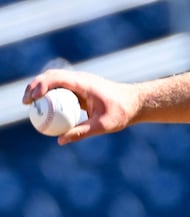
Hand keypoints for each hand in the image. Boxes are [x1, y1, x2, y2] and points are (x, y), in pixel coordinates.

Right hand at [23, 69, 140, 144]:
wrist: (136, 103)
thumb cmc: (122, 112)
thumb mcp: (103, 125)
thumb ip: (82, 132)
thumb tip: (61, 140)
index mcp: (84, 83)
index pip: (57, 78)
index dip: (41, 85)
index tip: (32, 99)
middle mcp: (80, 79)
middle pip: (51, 76)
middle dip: (34, 86)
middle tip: (25, 103)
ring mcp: (80, 82)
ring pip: (55, 80)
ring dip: (40, 89)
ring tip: (29, 104)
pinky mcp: (81, 88)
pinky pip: (61, 89)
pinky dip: (50, 95)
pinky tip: (44, 108)